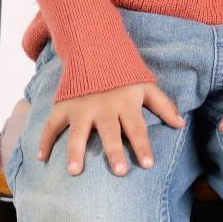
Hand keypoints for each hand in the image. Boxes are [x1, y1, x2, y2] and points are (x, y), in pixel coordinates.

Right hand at [37, 81, 183, 175]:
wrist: (94, 49)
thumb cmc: (123, 74)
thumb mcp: (146, 85)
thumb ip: (163, 105)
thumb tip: (180, 124)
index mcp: (125, 104)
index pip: (137, 128)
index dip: (143, 146)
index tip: (147, 164)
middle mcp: (103, 107)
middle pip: (110, 132)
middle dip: (114, 151)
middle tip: (118, 171)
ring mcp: (81, 107)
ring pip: (78, 132)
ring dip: (76, 151)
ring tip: (75, 170)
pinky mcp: (63, 106)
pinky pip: (52, 125)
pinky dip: (44, 140)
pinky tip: (42, 158)